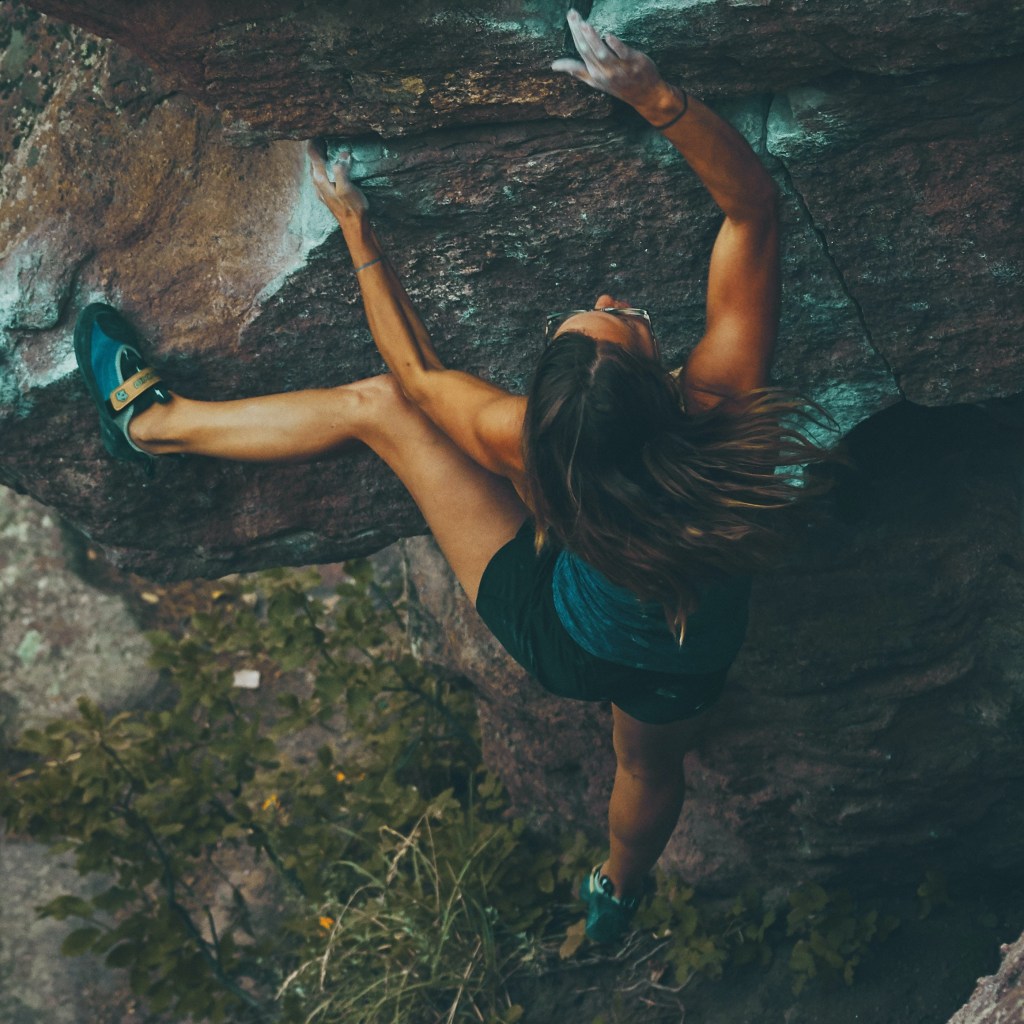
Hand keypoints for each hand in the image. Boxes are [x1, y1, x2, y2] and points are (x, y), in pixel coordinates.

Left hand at [308, 142, 368, 220]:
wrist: (355, 227)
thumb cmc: (352, 208)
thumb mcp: (347, 188)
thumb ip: (341, 170)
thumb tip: (342, 154)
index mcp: (320, 179)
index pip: (313, 155)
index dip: (315, 142)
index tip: (319, 131)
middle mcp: (318, 184)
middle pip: (313, 161)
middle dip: (317, 148)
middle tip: (323, 135)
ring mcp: (322, 190)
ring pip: (317, 168)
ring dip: (320, 157)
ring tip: (326, 147)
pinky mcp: (328, 194)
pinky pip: (322, 175)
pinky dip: (325, 167)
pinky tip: (330, 166)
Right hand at [551, 9, 666, 110]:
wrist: (645, 96)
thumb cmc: (620, 86)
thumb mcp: (596, 82)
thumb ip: (577, 71)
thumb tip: (555, 66)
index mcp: (594, 73)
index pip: (581, 50)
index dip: (574, 34)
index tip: (569, 18)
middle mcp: (604, 72)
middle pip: (588, 50)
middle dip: (579, 32)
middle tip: (572, 14)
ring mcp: (618, 69)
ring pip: (602, 53)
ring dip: (592, 39)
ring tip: (584, 24)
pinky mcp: (633, 63)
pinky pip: (622, 54)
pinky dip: (615, 46)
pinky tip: (609, 36)